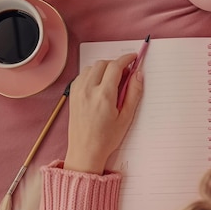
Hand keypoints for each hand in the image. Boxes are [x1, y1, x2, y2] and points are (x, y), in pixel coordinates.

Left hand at [64, 54, 143, 173]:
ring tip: (112, 81)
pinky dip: (92, 74)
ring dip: (103, 68)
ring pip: (91, 67)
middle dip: (116, 64)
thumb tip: (138, 74)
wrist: (85, 151)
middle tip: (125, 74)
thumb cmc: (106, 138)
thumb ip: (133, 93)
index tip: (133, 58)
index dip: (126, 59)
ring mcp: (78, 91)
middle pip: (103, 63)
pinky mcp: (72, 95)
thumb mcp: (126, 117)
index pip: (115, 66)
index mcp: (104, 95)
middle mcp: (88, 90)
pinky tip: (99, 85)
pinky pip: (82, 75)